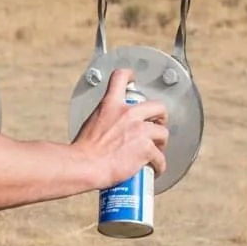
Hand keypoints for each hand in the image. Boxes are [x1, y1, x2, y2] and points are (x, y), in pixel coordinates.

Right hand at [71, 74, 169, 189]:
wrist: (85, 166)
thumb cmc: (83, 151)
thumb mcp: (90, 124)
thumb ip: (104, 121)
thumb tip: (108, 131)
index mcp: (110, 105)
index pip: (120, 78)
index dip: (130, 76)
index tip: (134, 78)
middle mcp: (128, 114)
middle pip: (158, 106)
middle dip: (161, 117)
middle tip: (157, 126)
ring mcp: (140, 131)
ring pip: (163, 133)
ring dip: (161, 143)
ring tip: (155, 152)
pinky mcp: (146, 149)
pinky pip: (160, 157)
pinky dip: (159, 165)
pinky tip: (155, 169)